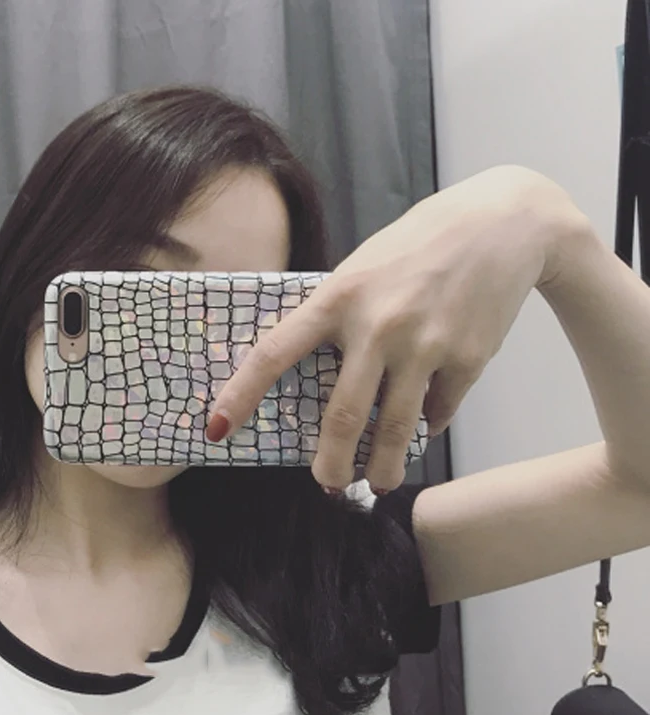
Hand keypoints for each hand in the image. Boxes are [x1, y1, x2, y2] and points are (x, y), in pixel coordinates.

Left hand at [206, 166, 574, 492]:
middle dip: (331, 465)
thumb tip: (323, 376)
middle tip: (328, 486)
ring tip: (380, 483)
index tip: (218, 428)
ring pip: (396, 430)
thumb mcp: (362, 267)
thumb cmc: (418, 244)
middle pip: (343, 417)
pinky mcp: (469, 359)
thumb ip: (338, 317)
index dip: (241, 394)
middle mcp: (378, 326)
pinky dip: (429, 425)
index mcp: (338, 297)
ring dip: (384, 468)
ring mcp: (425, 345)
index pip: (274, 353)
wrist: (502, 223)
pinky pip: (440, 410)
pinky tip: (425, 426)